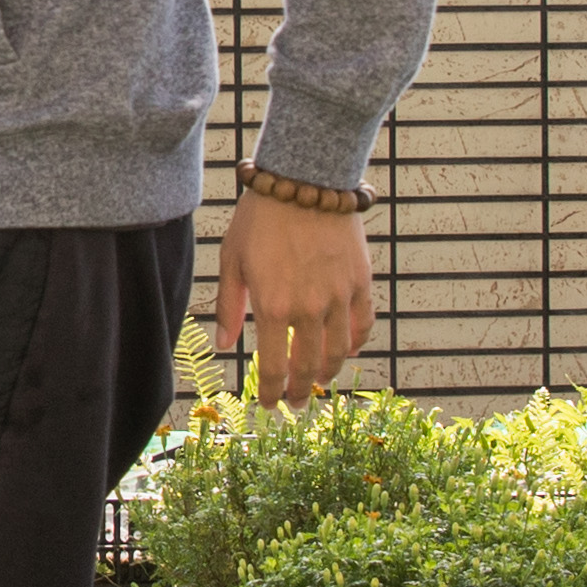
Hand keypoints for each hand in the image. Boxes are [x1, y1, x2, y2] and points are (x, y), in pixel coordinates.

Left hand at [218, 192, 372, 404]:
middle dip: (301, 393)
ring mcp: (339, 297)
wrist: (305, 181)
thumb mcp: (232, 259)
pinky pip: (363, 325)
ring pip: (339, 353)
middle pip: (308, 368)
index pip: (274, 368)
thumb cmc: (261, 218)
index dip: (272, 393)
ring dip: (328, 374)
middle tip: (295, 404)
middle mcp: (309, 308)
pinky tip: (346, 351)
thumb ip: (227, 305)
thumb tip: (223, 344)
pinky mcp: (360, 283)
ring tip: (318, 381)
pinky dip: (355, 344)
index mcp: (272, 306)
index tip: (268, 405)